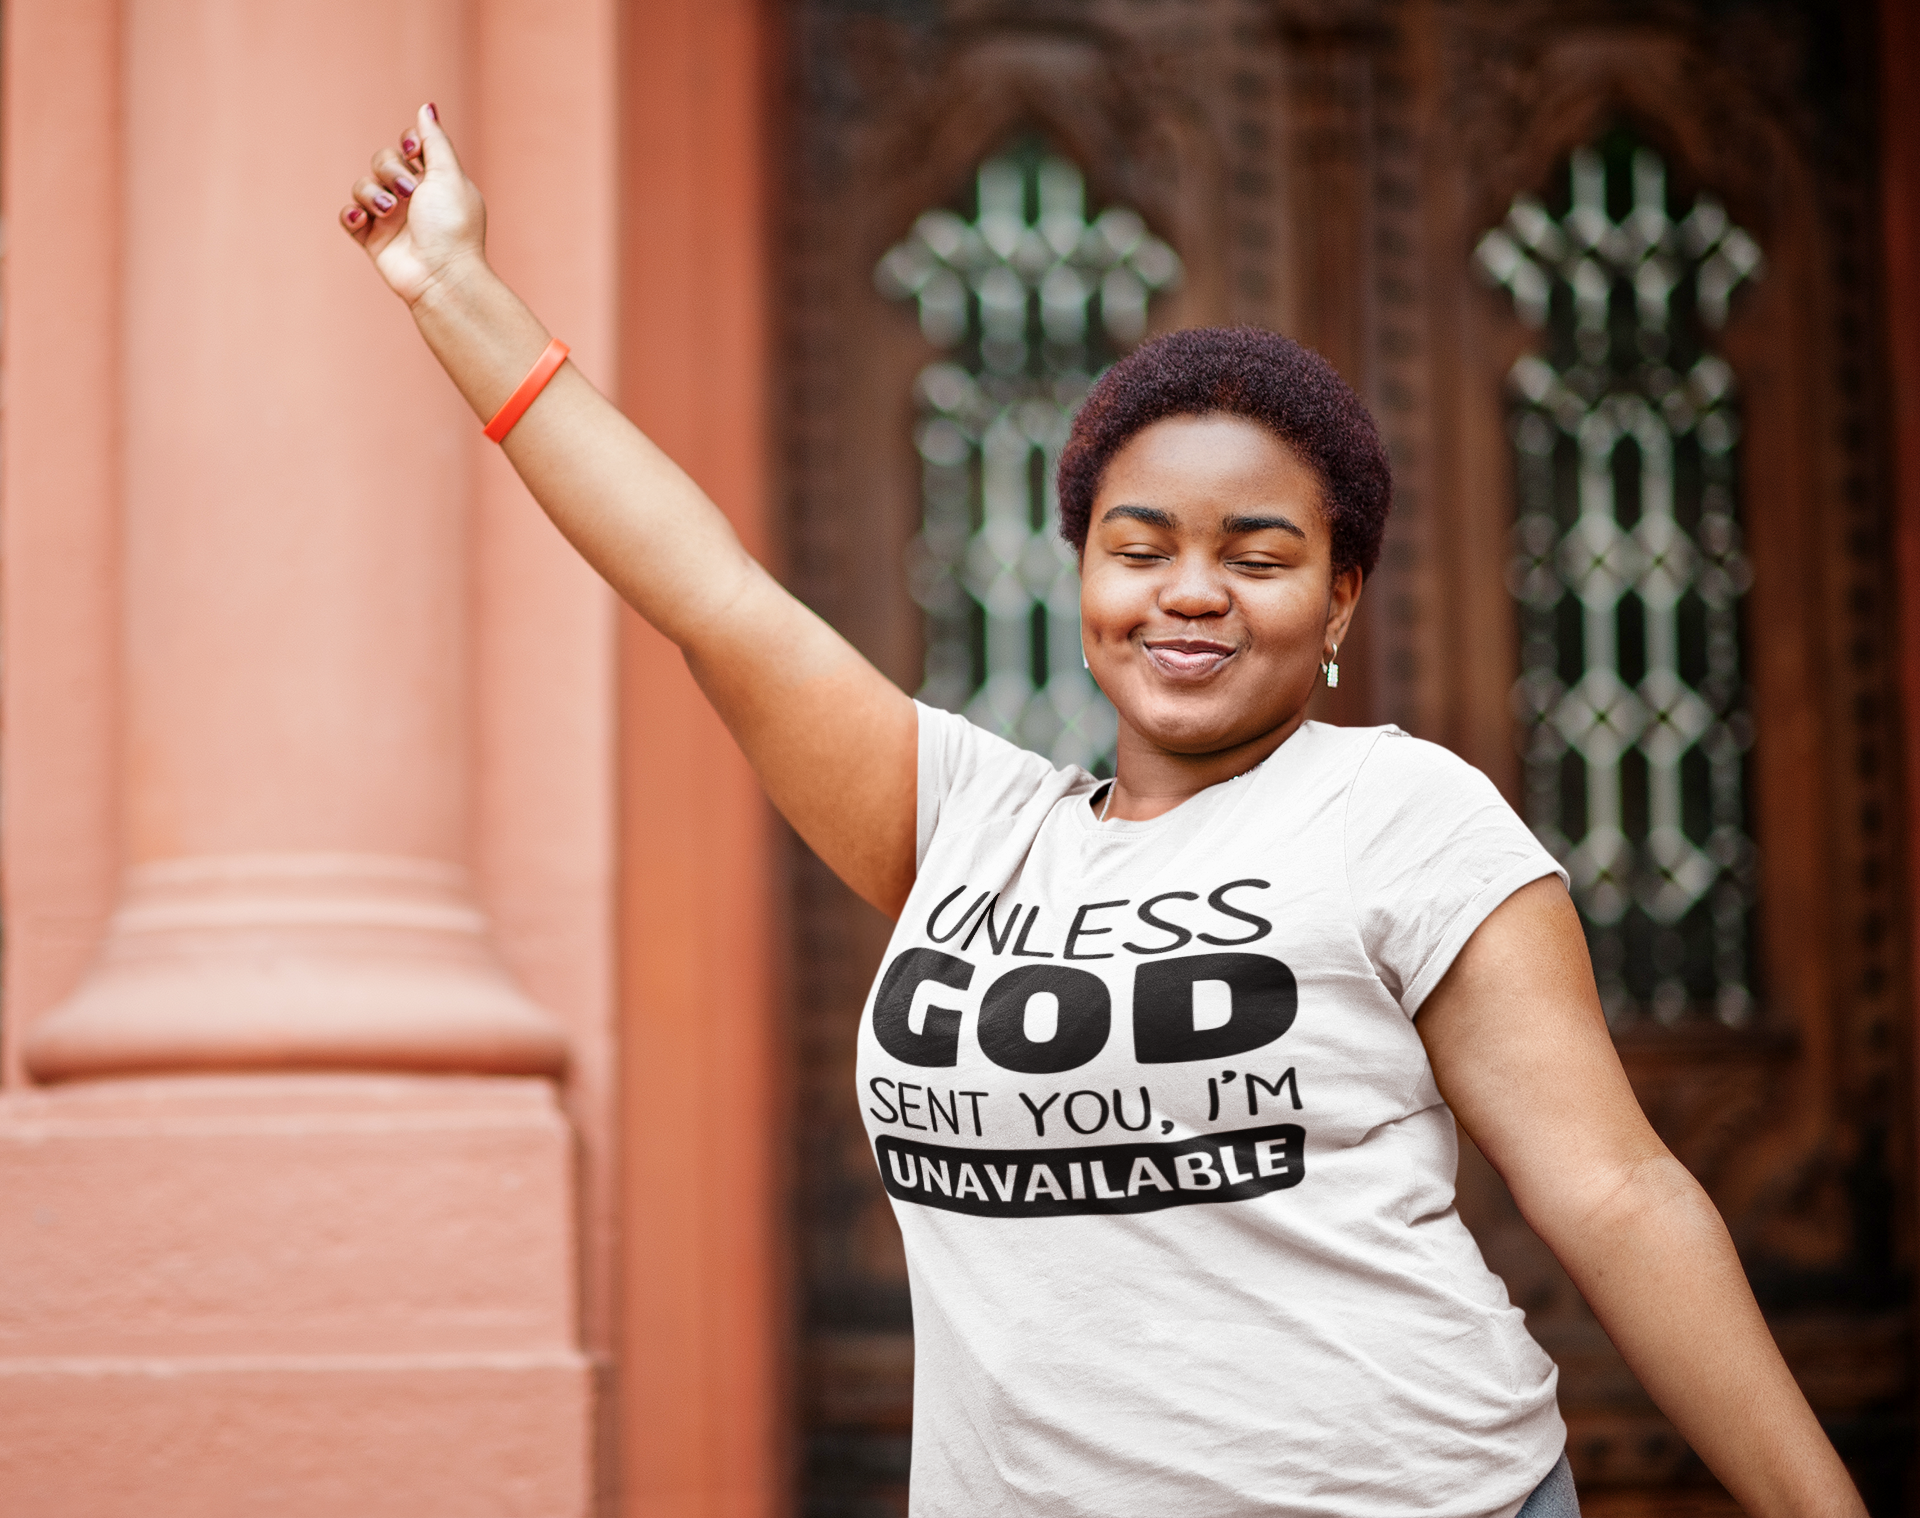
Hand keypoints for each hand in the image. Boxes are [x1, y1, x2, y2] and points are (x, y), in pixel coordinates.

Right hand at [339, 103, 486, 307]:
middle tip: (408, 193)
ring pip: (363, 185)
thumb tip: (426, 107)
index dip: (408, 142)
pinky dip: (353, 215)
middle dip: (390, 170)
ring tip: (389, 212)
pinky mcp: (373, 239)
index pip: (410, 147)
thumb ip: (435, 141)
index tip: (415, 151)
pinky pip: (349, 216)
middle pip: (382, 160)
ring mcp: (391, 218)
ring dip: (372, 194)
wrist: (442, 275)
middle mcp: (412, 197)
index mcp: (435, 180)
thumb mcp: (449, 175)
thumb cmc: (452, 226)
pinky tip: (365, 221)